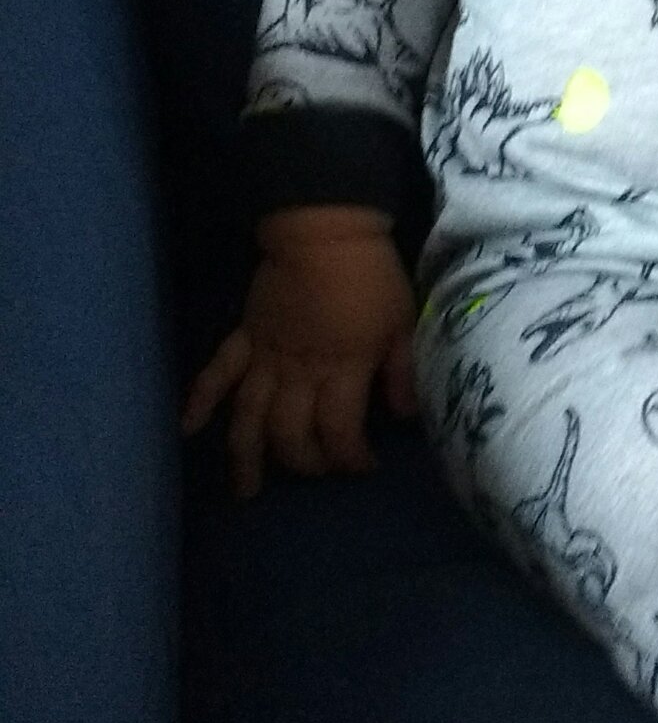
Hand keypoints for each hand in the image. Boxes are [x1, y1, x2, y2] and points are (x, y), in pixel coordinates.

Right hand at [182, 208, 418, 497]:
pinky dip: (200, 400)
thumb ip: (402, 371)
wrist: (325, 230)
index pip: (338, 431)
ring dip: (246, 456)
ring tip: (245, 492)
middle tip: (318, 473)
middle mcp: (298, 373)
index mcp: (341, 369)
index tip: (365, 466)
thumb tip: (405, 417)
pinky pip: (217, 373)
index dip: (350, 458)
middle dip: (304, 463)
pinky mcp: (245, 338)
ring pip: (249, 416)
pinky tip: (188, 428)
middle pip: (290, 434)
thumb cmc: (371, 276)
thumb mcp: (403, 323)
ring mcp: (265, 357)